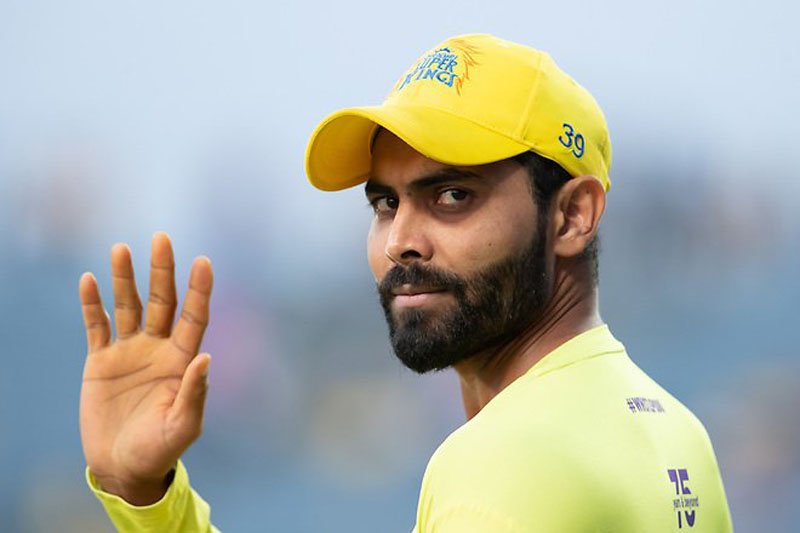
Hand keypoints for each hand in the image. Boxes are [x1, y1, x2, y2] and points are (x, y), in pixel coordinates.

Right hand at [79, 232, 212, 504]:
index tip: (203, 261)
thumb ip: (194, 393)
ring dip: (124, 278)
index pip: (194, 316)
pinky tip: (90, 280)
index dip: (199, 290)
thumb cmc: (160, 449)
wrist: (123, 466)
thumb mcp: (182, 427)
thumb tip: (206, 357)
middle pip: (162, 301)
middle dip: (163, 270)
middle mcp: (158, 348)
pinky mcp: (101, 361)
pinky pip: (97, 326)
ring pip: (129, 306)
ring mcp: (129, 351)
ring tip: (122, 248)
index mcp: (182, 360)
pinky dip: (92, 304)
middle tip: (162, 238)